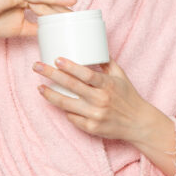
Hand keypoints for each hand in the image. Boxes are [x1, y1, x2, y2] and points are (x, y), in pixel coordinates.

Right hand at [0, 0, 75, 39]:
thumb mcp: (20, 30)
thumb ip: (34, 28)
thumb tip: (51, 33)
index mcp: (26, 4)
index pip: (46, 7)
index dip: (60, 12)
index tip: (74, 18)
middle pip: (45, 0)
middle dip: (62, 5)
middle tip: (78, 9)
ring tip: (69, 1)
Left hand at [32, 56, 159, 144]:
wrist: (138, 123)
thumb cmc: (129, 97)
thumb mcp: (121, 76)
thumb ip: (106, 62)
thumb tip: (93, 46)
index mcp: (108, 85)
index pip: (86, 74)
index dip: (70, 67)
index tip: (57, 59)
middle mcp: (101, 100)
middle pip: (71, 86)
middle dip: (51, 74)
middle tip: (37, 66)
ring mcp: (95, 115)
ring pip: (66, 104)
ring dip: (50, 94)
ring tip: (39, 87)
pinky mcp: (91, 128)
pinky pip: (72, 117)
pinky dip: (64, 110)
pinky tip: (57, 102)